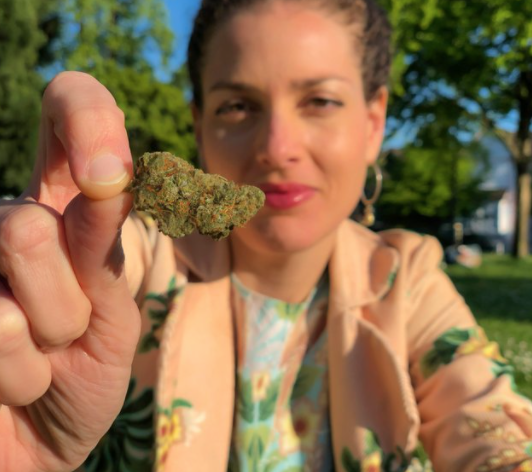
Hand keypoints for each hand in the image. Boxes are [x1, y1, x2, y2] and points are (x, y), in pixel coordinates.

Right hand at [0, 72, 140, 471]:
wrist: (40, 450)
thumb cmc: (79, 379)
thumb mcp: (111, 311)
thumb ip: (103, 246)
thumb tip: (106, 180)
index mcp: (61, 211)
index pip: (68, 113)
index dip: (86, 117)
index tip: (106, 172)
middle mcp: (6, 221)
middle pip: (30, 220)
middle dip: (67, 298)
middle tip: (64, 335)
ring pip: (11, 252)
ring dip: (46, 335)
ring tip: (38, 362)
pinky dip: (20, 370)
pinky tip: (6, 384)